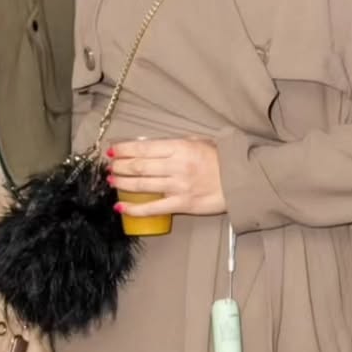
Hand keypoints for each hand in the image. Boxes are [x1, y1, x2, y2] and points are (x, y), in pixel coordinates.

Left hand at [107, 137, 225, 216]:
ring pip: (142, 185)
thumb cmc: (221, 160)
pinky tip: (120, 206)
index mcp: (180, 148)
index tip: (112, 151)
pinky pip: (153, 208)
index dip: (125, 149)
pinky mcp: (181, 204)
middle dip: (120, 166)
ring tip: (111, 181)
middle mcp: (176, 166)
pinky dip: (134, 208)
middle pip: (139, 166)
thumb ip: (177, 143)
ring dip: (122, 183)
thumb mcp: (200, 142)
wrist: (241, 181)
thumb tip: (155, 146)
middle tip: (109, 167)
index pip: (144, 148)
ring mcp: (178, 186)